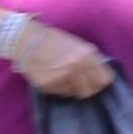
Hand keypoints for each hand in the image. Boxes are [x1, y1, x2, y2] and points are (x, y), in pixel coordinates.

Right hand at [0, 17, 114, 99]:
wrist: (27, 39)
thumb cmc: (53, 40)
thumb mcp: (77, 45)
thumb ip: (90, 60)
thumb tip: (99, 77)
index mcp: (87, 54)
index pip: (105, 80)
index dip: (100, 81)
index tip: (94, 81)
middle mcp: (77, 66)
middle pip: (90, 91)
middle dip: (86, 88)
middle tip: (78, 83)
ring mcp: (63, 77)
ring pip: (74, 94)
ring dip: (70, 88)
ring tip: (61, 75)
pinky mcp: (49, 85)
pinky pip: (60, 93)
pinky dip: (57, 87)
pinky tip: (51, 75)